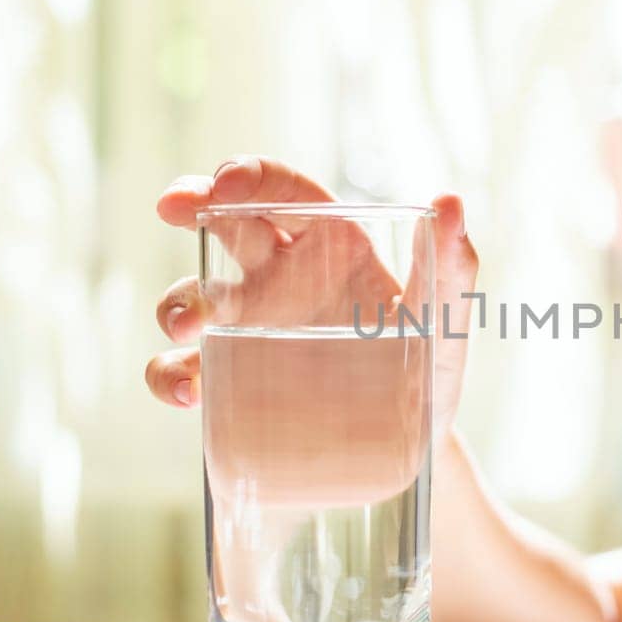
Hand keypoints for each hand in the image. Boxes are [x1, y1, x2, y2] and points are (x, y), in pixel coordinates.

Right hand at [143, 156, 480, 437]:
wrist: (414, 445)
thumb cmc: (432, 366)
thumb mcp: (445, 320)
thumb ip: (450, 263)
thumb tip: (451, 201)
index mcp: (331, 242)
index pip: (284, 191)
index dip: (250, 176)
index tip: (225, 182)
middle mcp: (281, 274)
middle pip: (224, 223)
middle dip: (192, 205)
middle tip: (174, 208)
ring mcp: (250, 326)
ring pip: (193, 295)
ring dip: (178, 302)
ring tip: (187, 329)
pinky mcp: (233, 379)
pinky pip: (184, 369)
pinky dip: (170, 375)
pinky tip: (187, 391)